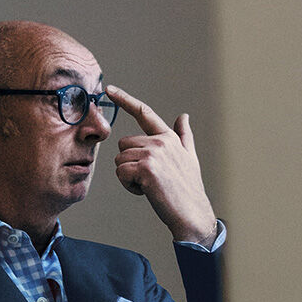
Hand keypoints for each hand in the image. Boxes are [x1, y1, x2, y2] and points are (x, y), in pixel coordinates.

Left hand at [106, 84, 217, 245]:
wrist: (191, 212)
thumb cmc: (188, 189)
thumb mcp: (189, 157)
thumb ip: (184, 135)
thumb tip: (184, 116)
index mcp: (168, 137)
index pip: (144, 113)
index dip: (125, 99)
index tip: (109, 89)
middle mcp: (160, 141)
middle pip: (123, 145)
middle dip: (129, 164)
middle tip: (148, 179)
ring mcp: (153, 153)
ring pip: (119, 160)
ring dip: (128, 176)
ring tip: (149, 185)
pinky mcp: (146, 168)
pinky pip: (121, 173)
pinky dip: (128, 186)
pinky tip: (146, 191)